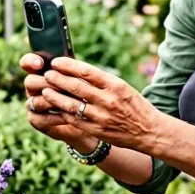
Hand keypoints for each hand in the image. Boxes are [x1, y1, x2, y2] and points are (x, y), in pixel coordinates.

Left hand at [34, 56, 164, 152]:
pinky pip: (75, 120)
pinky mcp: (98, 131)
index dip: (67, 66)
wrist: (149, 130)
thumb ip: (101, 81)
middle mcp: (108, 100)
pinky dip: (63, 112)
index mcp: (115, 85)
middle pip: (76, 87)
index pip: (86, 71)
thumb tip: (76, 70)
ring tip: (45, 91)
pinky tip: (56, 107)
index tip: (56, 62)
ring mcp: (102, 117)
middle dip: (57, 79)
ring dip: (55, 97)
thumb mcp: (122, 88)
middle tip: (47, 74)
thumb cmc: (134, 105)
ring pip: (71, 105)